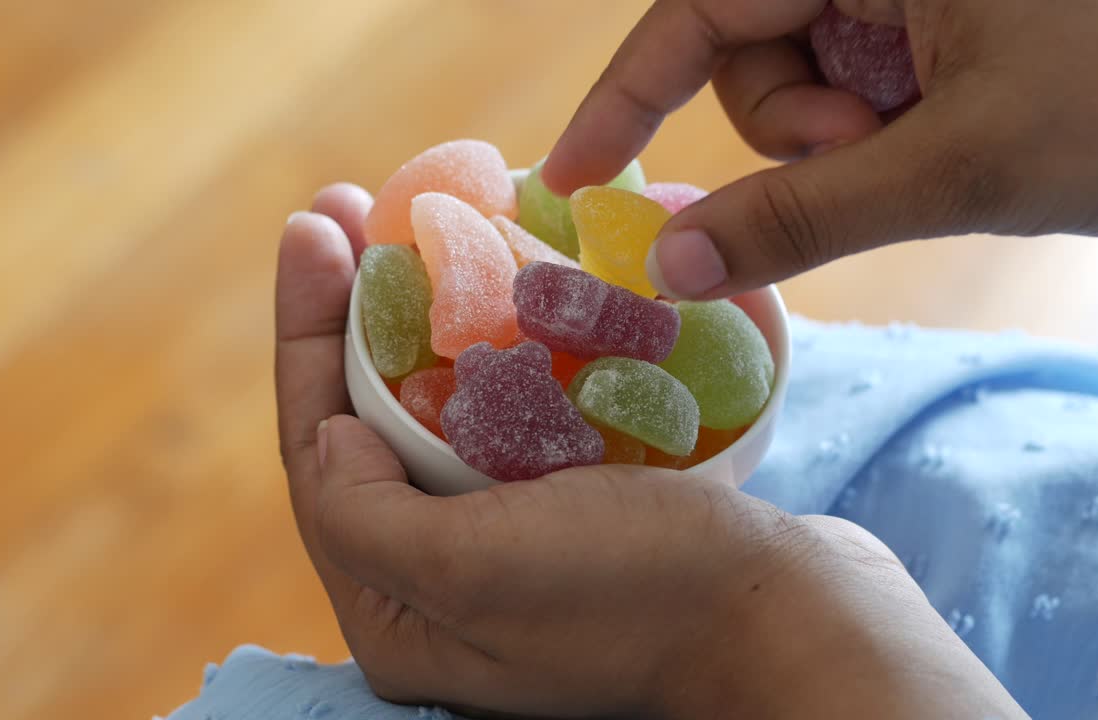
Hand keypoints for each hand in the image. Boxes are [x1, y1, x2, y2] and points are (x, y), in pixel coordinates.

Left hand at [275, 183, 1027, 717]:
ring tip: (413, 228)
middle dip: (353, 315)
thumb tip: (330, 435)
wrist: (792, 618)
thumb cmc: (638, 597)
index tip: (314, 227)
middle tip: (350, 209)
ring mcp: (517, 547)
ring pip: (445, 417)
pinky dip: (500, 348)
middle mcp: (447, 587)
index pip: (322, 458)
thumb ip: (365, 515)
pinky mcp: (581, 513)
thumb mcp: (471, 571)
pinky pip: (516, 418)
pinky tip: (501, 283)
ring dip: (422, 321)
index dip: (305, 335)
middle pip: (374, 428)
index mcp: (400, 616)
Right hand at [542, 0, 1097, 300]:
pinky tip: (951, 137)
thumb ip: (801, 216)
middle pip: (749, 53)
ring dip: (843, 143)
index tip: (572, 174)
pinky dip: (877, 139)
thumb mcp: (956, 166)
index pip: (701, 6)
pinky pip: (855, 94)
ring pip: (800, 83)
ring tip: (937, 145)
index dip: (626, 92)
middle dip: (795, 126)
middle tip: (877, 152)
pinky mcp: (938, 27)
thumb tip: (669, 266)